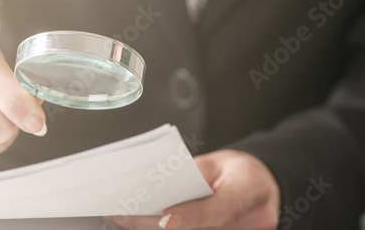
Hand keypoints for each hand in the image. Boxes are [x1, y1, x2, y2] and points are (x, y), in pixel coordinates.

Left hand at [108, 149, 279, 229]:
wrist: (261, 186)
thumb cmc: (238, 171)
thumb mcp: (218, 162)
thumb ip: (192, 176)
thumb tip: (158, 187)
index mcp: (251, 189)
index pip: (224, 207)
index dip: (194, 215)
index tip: (165, 219)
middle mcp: (255, 220)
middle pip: (205, 229)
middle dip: (158, 225)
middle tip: (125, 215)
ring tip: (127, 219)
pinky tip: (148, 225)